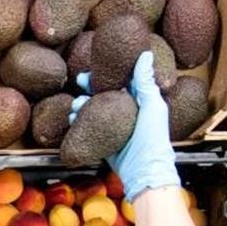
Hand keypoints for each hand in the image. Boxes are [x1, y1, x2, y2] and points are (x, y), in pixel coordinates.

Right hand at [71, 51, 178, 201]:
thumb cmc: (154, 138)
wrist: (144, 170)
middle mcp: (125, 112)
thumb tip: (144, 54)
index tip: (96, 67)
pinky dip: (78, 122)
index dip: (107, 73)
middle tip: (80, 81)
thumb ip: (146, 82)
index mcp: (139, 101)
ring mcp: (113, 127)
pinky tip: (72, 118)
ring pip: (93, 109)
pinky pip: (87, 128)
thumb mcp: (152, 106)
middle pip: (103, 94)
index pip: (121, 81)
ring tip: (76, 104)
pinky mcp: (103, 141)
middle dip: (90, 87)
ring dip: (81, 104)